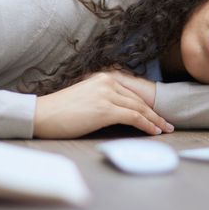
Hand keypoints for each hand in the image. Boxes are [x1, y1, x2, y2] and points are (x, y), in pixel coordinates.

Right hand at [33, 72, 173, 138]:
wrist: (41, 115)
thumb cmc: (60, 112)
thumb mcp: (85, 99)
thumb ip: (102, 100)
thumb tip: (118, 112)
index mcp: (102, 78)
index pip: (131, 93)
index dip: (146, 105)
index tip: (157, 114)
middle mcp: (107, 82)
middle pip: (138, 100)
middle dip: (155, 113)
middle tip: (167, 123)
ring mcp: (106, 94)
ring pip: (139, 108)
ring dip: (154, 120)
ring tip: (165, 129)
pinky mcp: (105, 108)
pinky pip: (133, 117)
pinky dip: (146, 125)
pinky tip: (154, 132)